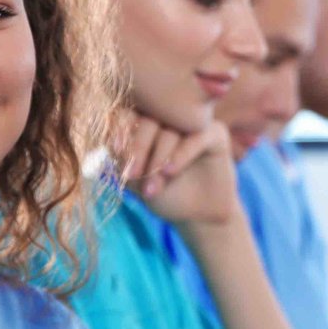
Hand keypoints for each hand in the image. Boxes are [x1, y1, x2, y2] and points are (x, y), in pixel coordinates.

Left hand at [113, 112, 239, 228]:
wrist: (198, 216)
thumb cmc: (164, 195)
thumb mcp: (137, 180)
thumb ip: (124, 157)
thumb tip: (113, 137)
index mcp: (148, 122)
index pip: (130, 112)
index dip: (120, 128)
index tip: (116, 150)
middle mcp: (170, 117)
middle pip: (149, 117)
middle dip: (138, 146)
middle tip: (133, 174)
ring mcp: (193, 123)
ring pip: (171, 128)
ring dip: (158, 158)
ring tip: (153, 186)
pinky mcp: (215, 133)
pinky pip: (196, 135)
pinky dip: (181, 154)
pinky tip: (170, 172)